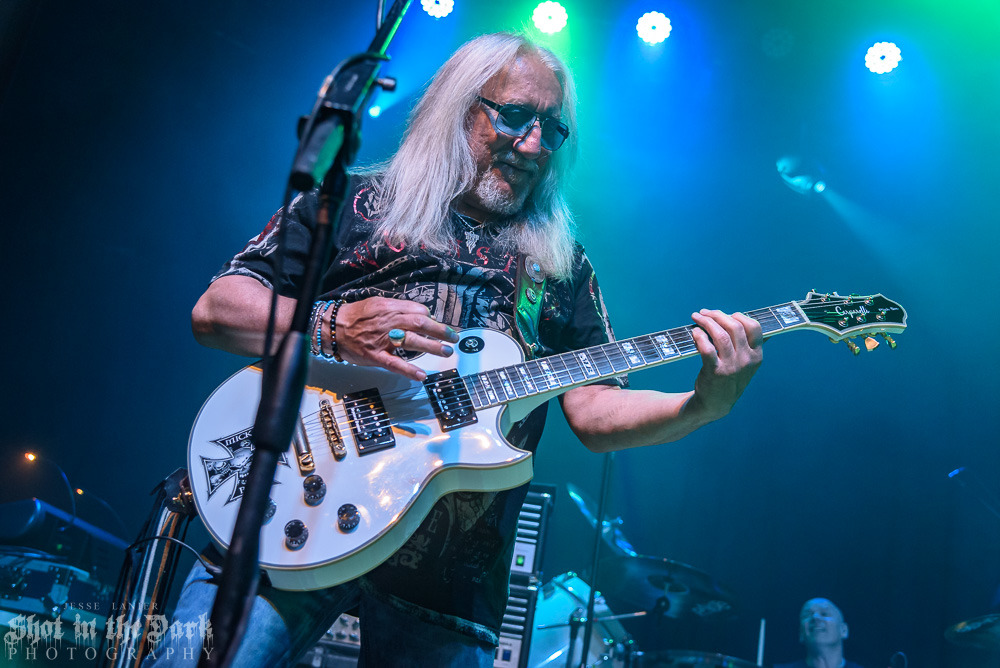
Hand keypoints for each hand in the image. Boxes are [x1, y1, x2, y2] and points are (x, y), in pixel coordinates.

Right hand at [334, 297, 459, 380]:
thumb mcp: (376, 303)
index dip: (431, 318)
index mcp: (390, 308)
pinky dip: (408, 370)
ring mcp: (382, 340)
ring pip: (412, 341)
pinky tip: (421, 375)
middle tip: (454, 337)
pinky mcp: (375, 356)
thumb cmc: (354, 316)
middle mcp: (389, 322)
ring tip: (446, 351)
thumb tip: (418, 313)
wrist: (331, 327)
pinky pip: (394, 363)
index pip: (418, 311)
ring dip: (432, 346)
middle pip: (420, 323)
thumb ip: (396, 308)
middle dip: (440, 330)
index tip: (437, 324)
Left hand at [688, 309, 762, 419]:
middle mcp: (746, 360)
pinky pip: (707, 347)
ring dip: (706, 322)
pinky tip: (695, 332)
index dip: (739, 316)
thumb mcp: (746, 363)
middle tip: (705, 312)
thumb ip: (748, 344)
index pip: (754, 327)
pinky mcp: (715, 372)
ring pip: (720, 335)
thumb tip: (747, 319)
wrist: (716, 403)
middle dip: (717, 315)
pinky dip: (699, 336)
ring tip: (697, 317)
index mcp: (756, 356)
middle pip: (734, 327)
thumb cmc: (729, 378)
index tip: (726, 314)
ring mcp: (731, 366)